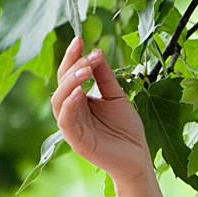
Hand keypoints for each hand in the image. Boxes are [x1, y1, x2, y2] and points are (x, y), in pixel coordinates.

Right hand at [50, 36, 152, 182]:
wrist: (138, 158)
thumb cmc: (127, 130)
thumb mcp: (116, 96)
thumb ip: (104, 76)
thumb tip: (95, 51)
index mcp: (79, 101)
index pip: (68, 75)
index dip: (71, 57)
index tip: (80, 38)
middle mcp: (72, 112)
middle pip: (62, 84)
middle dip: (73, 66)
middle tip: (88, 54)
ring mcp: (72, 127)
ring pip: (59, 100)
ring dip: (70, 82)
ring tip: (85, 70)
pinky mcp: (76, 141)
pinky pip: (65, 120)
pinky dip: (69, 105)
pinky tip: (79, 92)